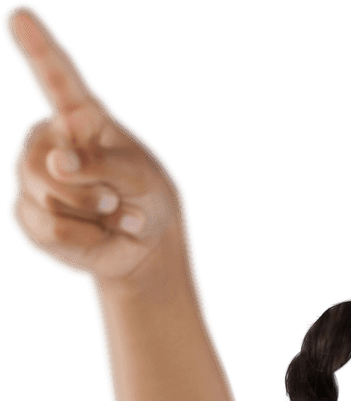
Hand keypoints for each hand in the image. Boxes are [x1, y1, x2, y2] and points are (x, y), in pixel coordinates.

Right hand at [3, 4, 189, 285]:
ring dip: (91, 216)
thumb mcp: (139, 178)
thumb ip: (102, 165)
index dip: (38, 47)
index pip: (57, 77)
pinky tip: (96, 233)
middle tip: (113, 200)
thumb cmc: (145, 198)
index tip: (20, 15)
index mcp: (80, 115)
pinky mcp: (28, 214)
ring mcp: (32, 176)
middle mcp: (48, 139)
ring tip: (109, 213)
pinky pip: (50, 229)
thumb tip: (55, 162)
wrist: (141, 244)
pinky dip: (84, 239)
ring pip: (49, 198)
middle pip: (50, 165)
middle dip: (90, 192)